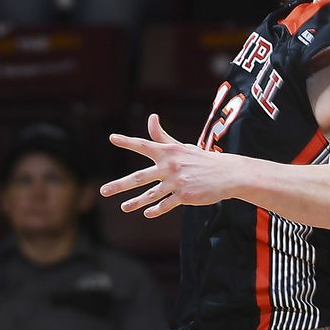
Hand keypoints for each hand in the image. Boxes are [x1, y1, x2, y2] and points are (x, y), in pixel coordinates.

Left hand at [103, 114, 231, 217]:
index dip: (127, 141)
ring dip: (135, 202)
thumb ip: (161, 136)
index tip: (112, 138)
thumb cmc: (200, 159)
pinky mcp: (185, 196)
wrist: (226, 173)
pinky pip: (166, 204)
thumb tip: (151, 117)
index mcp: (168, 152)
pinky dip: (156, 209)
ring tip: (124, 207)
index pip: (144, 145)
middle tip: (103, 191)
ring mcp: (177, 182)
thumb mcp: (181, 147)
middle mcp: (170, 166)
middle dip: (120, 185)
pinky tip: (147, 213)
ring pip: (150, 194)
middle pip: (140, 177)